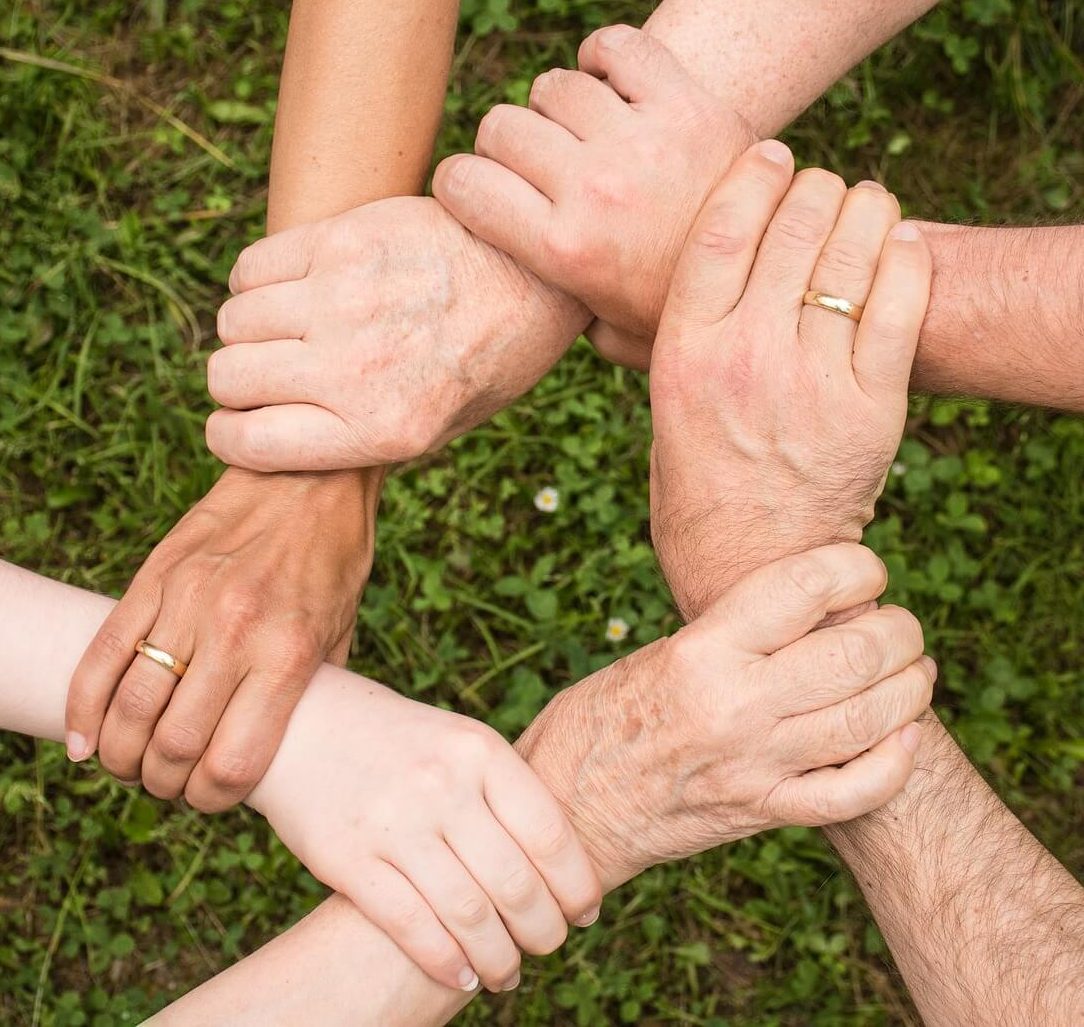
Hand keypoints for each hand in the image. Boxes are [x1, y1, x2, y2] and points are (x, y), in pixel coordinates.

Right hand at [65, 467, 378, 809]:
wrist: (309, 476)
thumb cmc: (334, 560)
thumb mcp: (342, 632)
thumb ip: (311, 693)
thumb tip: (285, 749)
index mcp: (288, 655)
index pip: (232, 763)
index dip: (213, 800)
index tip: (211, 798)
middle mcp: (235, 632)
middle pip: (173, 746)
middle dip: (164, 783)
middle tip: (168, 783)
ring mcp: (188, 602)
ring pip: (129, 707)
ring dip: (121, 754)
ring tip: (131, 763)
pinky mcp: (155, 577)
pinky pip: (102, 654)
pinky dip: (83, 707)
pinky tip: (84, 740)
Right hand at [205, 196, 588, 470]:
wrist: (537, 275)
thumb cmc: (489, 359)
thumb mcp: (440, 428)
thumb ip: (359, 438)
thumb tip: (277, 436)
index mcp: (382, 430)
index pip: (247, 444)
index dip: (230, 436)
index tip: (238, 425)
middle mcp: (356, 369)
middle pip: (228, 378)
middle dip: (237, 383)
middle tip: (270, 373)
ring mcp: (345, 300)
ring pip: (234, 321)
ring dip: (249, 330)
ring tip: (287, 328)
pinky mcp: (343, 241)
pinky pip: (251, 267)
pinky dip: (256, 281)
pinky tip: (292, 287)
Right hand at [248, 669, 601, 993]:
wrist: (302, 722)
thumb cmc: (398, 740)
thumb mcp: (459, 741)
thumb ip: (504, 791)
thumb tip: (562, 864)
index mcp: (479, 751)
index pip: (549, 834)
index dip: (576, 884)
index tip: (585, 912)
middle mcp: (442, 785)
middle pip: (515, 883)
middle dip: (544, 930)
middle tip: (549, 946)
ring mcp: (394, 823)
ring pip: (468, 915)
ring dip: (499, 959)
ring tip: (508, 974)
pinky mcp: (348, 859)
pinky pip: (411, 926)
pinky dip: (446, 963)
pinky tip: (462, 977)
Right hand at [433, 25, 754, 368]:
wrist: (775, 276)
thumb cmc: (681, 311)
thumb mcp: (612, 336)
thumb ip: (560, 317)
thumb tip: (523, 304)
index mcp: (565, 251)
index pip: (463, 184)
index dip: (458, 184)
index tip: (475, 191)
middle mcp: (594, 189)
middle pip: (501, 127)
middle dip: (504, 147)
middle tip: (533, 168)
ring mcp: (640, 141)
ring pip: (553, 86)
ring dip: (556, 108)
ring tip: (580, 135)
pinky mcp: (686, 103)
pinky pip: (617, 48)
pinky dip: (604, 58)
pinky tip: (610, 87)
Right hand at [517, 544, 933, 887]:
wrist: (568, 809)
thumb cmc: (600, 718)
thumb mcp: (657, 654)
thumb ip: (731, 636)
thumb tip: (810, 612)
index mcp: (701, 651)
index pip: (805, 587)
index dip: (856, 567)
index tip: (866, 569)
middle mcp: (735, 704)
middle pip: (856, 652)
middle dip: (900, 630)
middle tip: (901, 625)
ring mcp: (755, 764)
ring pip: (870, 719)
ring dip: (911, 688)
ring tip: (915, 671)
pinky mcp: (763, 812)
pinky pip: (854, 792)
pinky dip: (895, 762)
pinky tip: (904, 737)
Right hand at [648, 143, 931, 617]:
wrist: (751, 567)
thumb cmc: (696, 489)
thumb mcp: (659, 412)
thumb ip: (654, 350)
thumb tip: (621, 301)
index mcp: (684, 354)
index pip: (721, 229)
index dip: (753, 175)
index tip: (770, 153)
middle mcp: (745, 358)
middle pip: (793, 226)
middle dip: (814, 187)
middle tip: (821, 187)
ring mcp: (812, 382)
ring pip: (852, 255)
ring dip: (866, 211)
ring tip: (865, 206)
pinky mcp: (870, 409)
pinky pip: (901, 307)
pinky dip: (907, 260)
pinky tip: (901, 244)